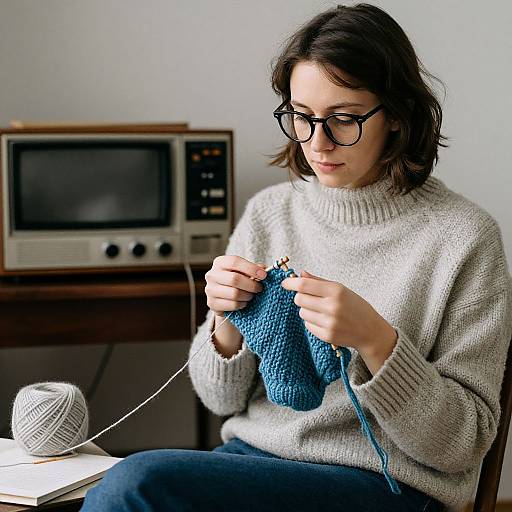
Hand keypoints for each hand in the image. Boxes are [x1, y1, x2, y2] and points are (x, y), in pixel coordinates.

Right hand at [204, 255, 266, 316]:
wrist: (226, 297)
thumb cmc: (239, 280)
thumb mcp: (246, 271)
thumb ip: (256, 269)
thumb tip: (266, 269)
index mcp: (220, 262)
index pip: (235, 262)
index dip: (251, 268)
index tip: (264, 275)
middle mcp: (212, 275)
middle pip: (234, 279)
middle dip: (251, 285)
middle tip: (259, 288)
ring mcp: (210, 290)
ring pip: (234, 294)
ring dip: (248, 296)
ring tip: (251, 295)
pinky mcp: (212, 303)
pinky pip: (232, 305)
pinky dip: (242, 304)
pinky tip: (244, 302)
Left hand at [281, 270, 396, 373]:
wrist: (370, 331)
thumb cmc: (355, 307)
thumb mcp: (341, 289)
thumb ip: (319, 281)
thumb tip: (300, 274)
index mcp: (336, 291)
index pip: (305, 284)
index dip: (291, 283)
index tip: (285, 283)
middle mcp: (332, 306)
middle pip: (299, 299)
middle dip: (300, 297)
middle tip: (311, 299)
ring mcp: (329, 323)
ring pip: (302, 313)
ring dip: (307, 310)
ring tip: (321, 311)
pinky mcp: (327, 336)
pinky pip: (307, 326)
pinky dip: (312, 322)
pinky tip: (325, 321)